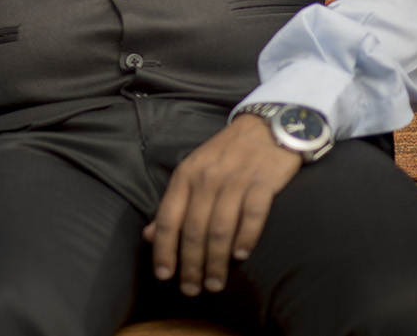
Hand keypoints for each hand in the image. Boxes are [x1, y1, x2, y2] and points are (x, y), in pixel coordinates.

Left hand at [143, 114, 300, 295]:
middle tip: (192, 289)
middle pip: (193, 229)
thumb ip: (173, 204)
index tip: (164, 275)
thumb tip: (149, 235)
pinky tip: (241, 255)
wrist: (266, 127)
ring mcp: (235, 179)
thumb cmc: (226, 155)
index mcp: (184, 176)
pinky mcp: (263, 181)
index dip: (164, 249)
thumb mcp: (193, 172)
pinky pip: (252, 214)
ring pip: (220, 228)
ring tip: (215, 283)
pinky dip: (246, 237)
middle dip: (191, 264)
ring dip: (216, 260)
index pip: (168, 219)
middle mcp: (206, 178)